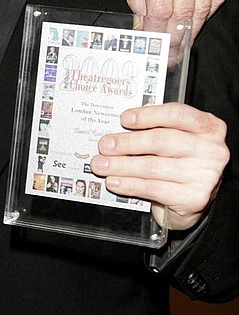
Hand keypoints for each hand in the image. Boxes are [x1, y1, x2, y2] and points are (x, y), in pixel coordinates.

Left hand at [90, 103, 228, 231]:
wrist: (193, 199)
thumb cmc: (181, 163)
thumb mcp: (176, 141)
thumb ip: (156, 131)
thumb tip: (117, 130)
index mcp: (210, 128)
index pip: (177, 115)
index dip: (148, 115)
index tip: (124, 119)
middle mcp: (212, 150)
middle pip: (162, 141)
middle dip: (127, 143)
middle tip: (105, 145)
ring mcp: (205, 175)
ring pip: (153, 166)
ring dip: (122, 165)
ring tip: (102, 165)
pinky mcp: (194, 197)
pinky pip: (153, 188)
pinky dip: (129, 184)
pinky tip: (114, 181)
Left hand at [112, 0, 224, 38]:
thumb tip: (140, 22)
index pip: (160, 8)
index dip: (157, 31)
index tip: (152, 44)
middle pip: (183, 12)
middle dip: (175, 37)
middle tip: (169, 54)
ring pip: (202, 6)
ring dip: (192, 30)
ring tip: (181, 45)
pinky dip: (207, 12)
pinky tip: (195, 23)